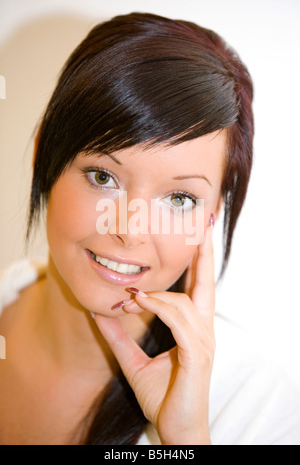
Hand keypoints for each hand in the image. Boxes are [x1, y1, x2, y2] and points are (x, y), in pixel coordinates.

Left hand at [94, 224, 214, 444]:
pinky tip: (141, 301)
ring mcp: (203, 343)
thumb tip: (100, 314)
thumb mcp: (135, 363)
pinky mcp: (197, 356)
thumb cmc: (164, 398)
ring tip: (132, 294)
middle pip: (206, 286)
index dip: (201, 264)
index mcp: (194, 330)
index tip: (199, 240)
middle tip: (201, 231)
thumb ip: (119, 338)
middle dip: (204, 257)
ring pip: (182, 304)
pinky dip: (160, 308)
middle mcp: (204, 331)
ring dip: (157, 295)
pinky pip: (179, 322)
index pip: (199, 290)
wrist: (176, 429)